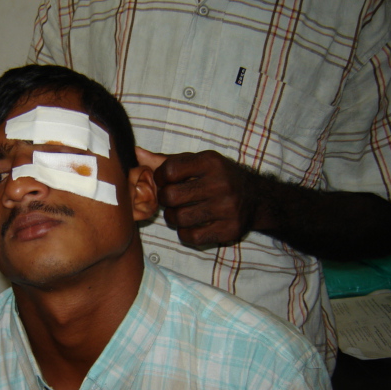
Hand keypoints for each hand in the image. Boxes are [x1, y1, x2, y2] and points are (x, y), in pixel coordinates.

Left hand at [136, 147, 257, 245]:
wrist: (256, 197)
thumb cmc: (217, 177)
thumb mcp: (196, 163)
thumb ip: (165, 161)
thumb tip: (134, 153)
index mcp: (210, 162)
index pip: (169, 170)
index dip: (160, 178)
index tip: (165, 182)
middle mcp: (221, 184)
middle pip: (171, 197)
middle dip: (165, 200)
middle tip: (172, 200)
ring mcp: (227, 208)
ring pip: (179, 218)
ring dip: (173, 218)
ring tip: (181, 213)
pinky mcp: (229, 229)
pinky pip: (192, 236)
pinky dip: (185, 233)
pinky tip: (192, 225)